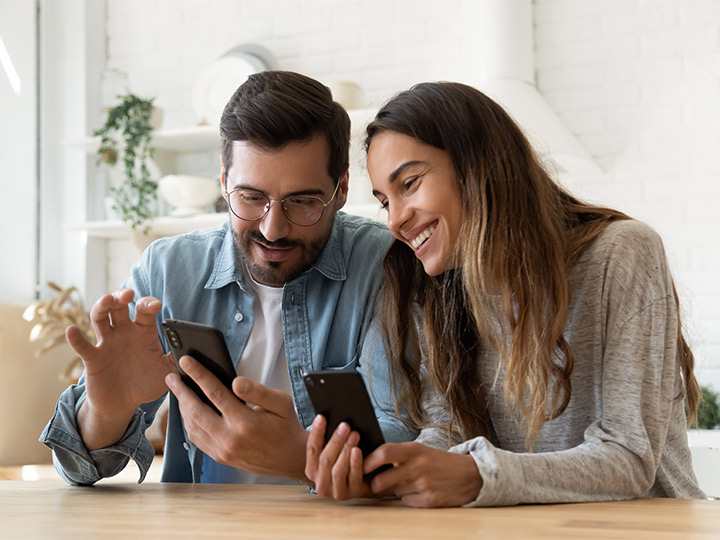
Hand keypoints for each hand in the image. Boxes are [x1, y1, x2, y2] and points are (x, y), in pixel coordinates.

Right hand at [70, 289, 174, 448]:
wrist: (124, 405)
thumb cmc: (146, 384)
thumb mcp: (168, 372)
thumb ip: (180, 361)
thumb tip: (195, 352)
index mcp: (143, 332)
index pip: (144, 310)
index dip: (148, 304)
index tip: (155, 305)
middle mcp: (124, 332)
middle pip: (119, 306)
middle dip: (122, 296)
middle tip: (128, 294)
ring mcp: (106, 343)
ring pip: (100, 317)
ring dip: (101, 306)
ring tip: (107, 301)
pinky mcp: (93, 358)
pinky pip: (82, 345)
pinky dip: (75, 338)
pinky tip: (72, 330)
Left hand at [166, 356, 308, 480]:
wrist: (290, 459)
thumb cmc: (286, 426)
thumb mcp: (281, 402)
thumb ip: (258, 390)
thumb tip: (236, 381)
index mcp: (245, 422)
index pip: (215, 393)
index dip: (198, 375)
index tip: (186, 362)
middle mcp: (230, 438)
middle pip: (196, 410)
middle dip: (181, 390)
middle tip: (171, 376)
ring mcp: (222, 450)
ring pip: (192, 426)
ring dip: (182, 406)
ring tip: (178, 390)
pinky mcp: (220, 457)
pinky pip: (196, 438)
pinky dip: (188, 422)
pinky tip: (188, 410)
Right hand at [305, 415, 374, 499]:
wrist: (365, 480)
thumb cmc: (347, 460)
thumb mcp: (335, 451)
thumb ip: (330, 441)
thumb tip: (328, 417)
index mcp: (312, 470)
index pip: (312, 449)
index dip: (316, 432)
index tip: (321, 417)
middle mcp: (320, 483)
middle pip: (325, 459)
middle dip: (335, 441)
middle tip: (345, 425)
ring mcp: (336, 491)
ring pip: (337, 470)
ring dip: (346, 450)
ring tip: (354, 434)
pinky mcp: (352, 494)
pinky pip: (353, 477)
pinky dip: (355, 463)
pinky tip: (358, 451)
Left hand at [364, 442, 482, 507]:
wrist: (470, 475)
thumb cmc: (438, 462)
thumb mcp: (420, 451)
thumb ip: (397, 455)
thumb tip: (368, 462)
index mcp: (415, 449)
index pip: (383, 452)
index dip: (367, 461)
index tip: (359, 465)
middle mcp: (418, 466)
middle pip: (382, 480)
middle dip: (376, 485)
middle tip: (376, 483)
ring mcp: (424, 485)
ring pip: (394, 492)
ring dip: (397, 490)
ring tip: (411, 482)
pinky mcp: (430, 501)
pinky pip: (407, 502)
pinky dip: (409, 498)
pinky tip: (421, 491)